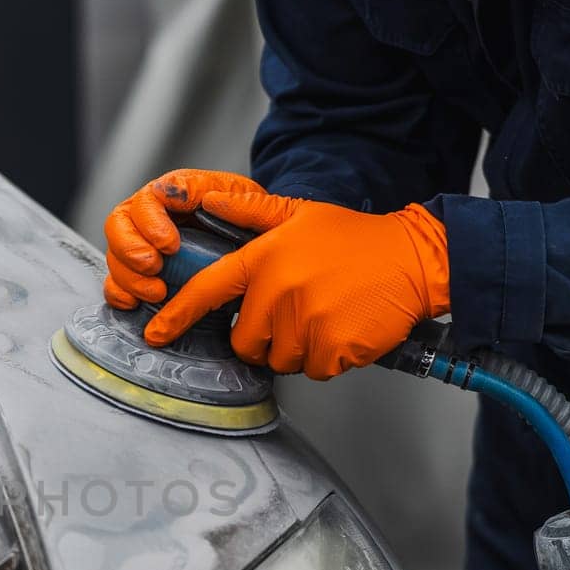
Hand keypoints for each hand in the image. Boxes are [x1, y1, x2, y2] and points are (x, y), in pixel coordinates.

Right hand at [102, 169, 266, 309]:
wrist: (258, 246)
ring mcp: (141, 245)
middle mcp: (149, 216)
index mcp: (172, 192)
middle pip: (117, 225)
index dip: (150, 222)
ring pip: (114, 256)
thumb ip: (226, 194)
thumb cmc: (250, 219)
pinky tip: (135, 303)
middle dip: (130, 249)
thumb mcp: (247, 199)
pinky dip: (119, 295)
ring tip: (157, 293)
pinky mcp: (140, 274)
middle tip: (154, 267)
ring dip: (129, 277)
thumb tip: (200, 198)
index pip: (145, 200)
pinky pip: (114, 284)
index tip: (171, 245)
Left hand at [144, 192, 449, 379]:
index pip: (207, 291)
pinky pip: (313, 370)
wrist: (414, 258)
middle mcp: (279, 292)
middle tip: (294, 314)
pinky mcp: (332, 349)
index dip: (176, 316)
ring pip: (279, 358)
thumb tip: (208, 199)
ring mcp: (305, 323)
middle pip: (245, 341)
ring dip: (297, 348)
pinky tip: (342, 330)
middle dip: (263, 337)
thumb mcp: (300, 214)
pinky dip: (325, 359)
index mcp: (264, 260)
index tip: (155, 333)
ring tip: (323, 316)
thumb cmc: (355, 238)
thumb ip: (250, 212)